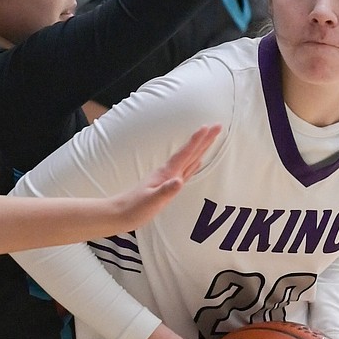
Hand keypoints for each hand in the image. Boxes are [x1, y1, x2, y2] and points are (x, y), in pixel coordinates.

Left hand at [98, 125, 218, 233]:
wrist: (121, 213)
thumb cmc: (135, 208)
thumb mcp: (152, 201)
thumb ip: (166, 191)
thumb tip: (180, 181)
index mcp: (167, 173)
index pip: (185, 154)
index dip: (197, 141)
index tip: (208, 127)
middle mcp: (169, 172)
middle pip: (191, 152)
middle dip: (205, 139)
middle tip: (218, 126)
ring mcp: (169, 177)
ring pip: (190, 159)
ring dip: (201, 148)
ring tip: (211, 137)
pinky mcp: (168, 184)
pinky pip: (186, 170)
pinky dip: (194, 163)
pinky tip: (198, 161)